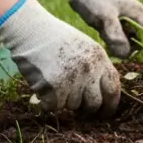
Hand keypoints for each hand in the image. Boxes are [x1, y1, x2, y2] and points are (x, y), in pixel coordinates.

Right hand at [0, 0, 121, 114]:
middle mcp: (89, 69)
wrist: (29, 29)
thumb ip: (96, 68)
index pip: (113, 89)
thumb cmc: (55, 39)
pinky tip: (42, 82)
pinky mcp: (54, 87)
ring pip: (72, 105)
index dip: (110, 105)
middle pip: (94, 103)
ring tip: (54, 79)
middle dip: (86, 108)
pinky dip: (47, 100)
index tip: (104, 113)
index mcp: (100, 58)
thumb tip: (103, 96)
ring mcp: (72, 79)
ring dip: (63, 99)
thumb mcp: (84, 47)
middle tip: (76, 105)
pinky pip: (53, 106)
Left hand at [50, 0, 142, 58]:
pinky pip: (115, 33)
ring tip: (102, 32)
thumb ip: (117, 36)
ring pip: (125, 38)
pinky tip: (98, 29)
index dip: (139, 51)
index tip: (123, 55)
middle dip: (124, 46)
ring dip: (114, 41)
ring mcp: (124, 17)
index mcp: (139, 14)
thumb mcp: (105, 17)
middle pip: (136, 41)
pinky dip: (108, 36)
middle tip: (108, 42)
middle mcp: (135, 16)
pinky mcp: (114, 18)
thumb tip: (126, 55)